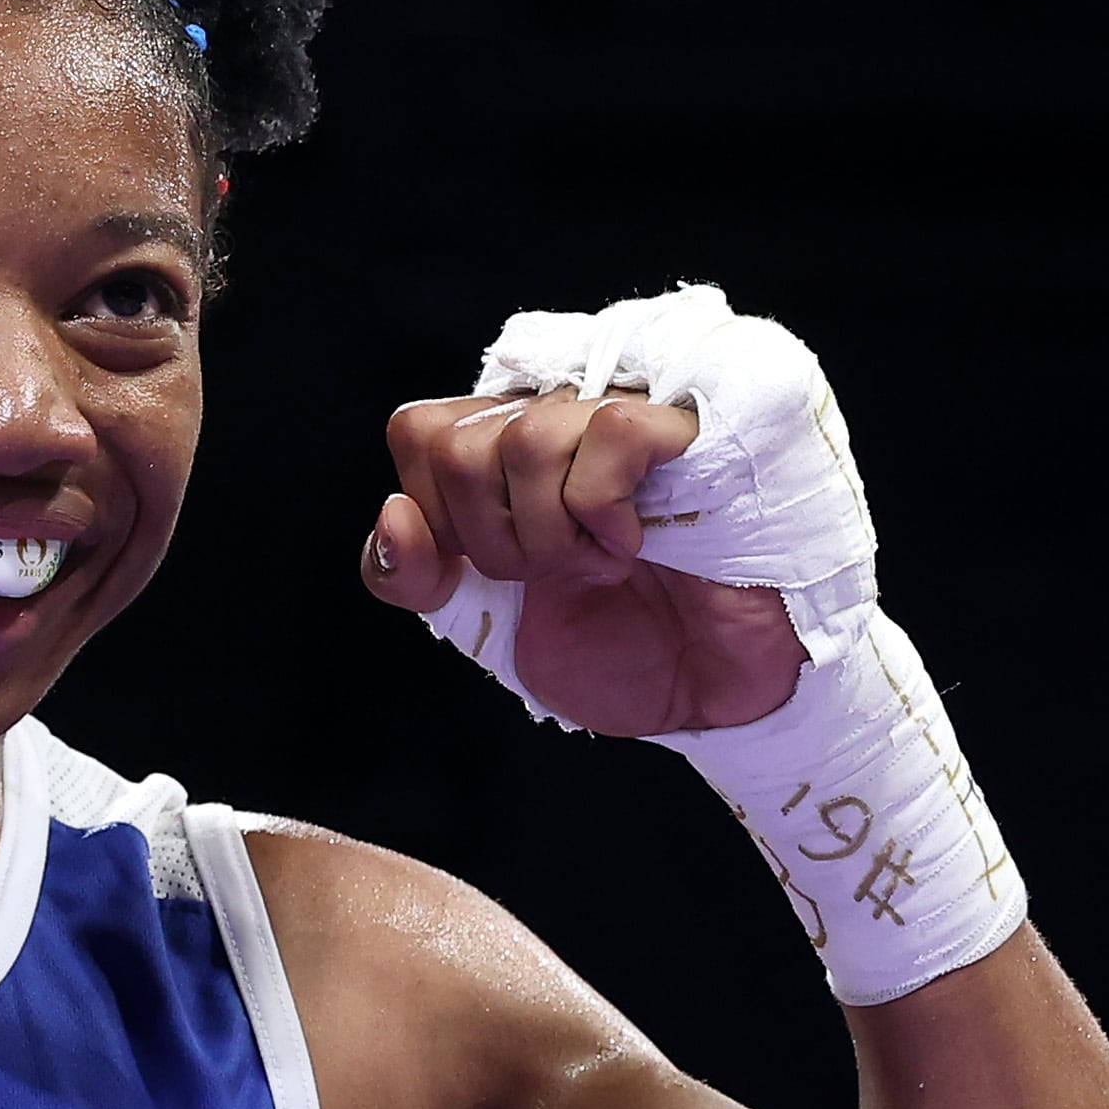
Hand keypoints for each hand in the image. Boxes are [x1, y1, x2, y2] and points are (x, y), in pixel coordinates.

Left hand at [359, 385, 805, 733]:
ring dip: (552, 535)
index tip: (499, 572)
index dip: (439, 520)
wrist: (716, 699)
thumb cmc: (621, 650)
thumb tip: (393, 514)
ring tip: (603, 562)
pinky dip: (604, 513)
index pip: (418, 432)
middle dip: (494, 542)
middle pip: (454, 441)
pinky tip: (635, 542)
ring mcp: (626, 410)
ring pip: (522, 438)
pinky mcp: (691, 426)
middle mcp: (561, 412)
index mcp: (508, 445)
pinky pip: (609, 432)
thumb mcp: (487, 626)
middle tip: (560, 571)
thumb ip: (417, 578)